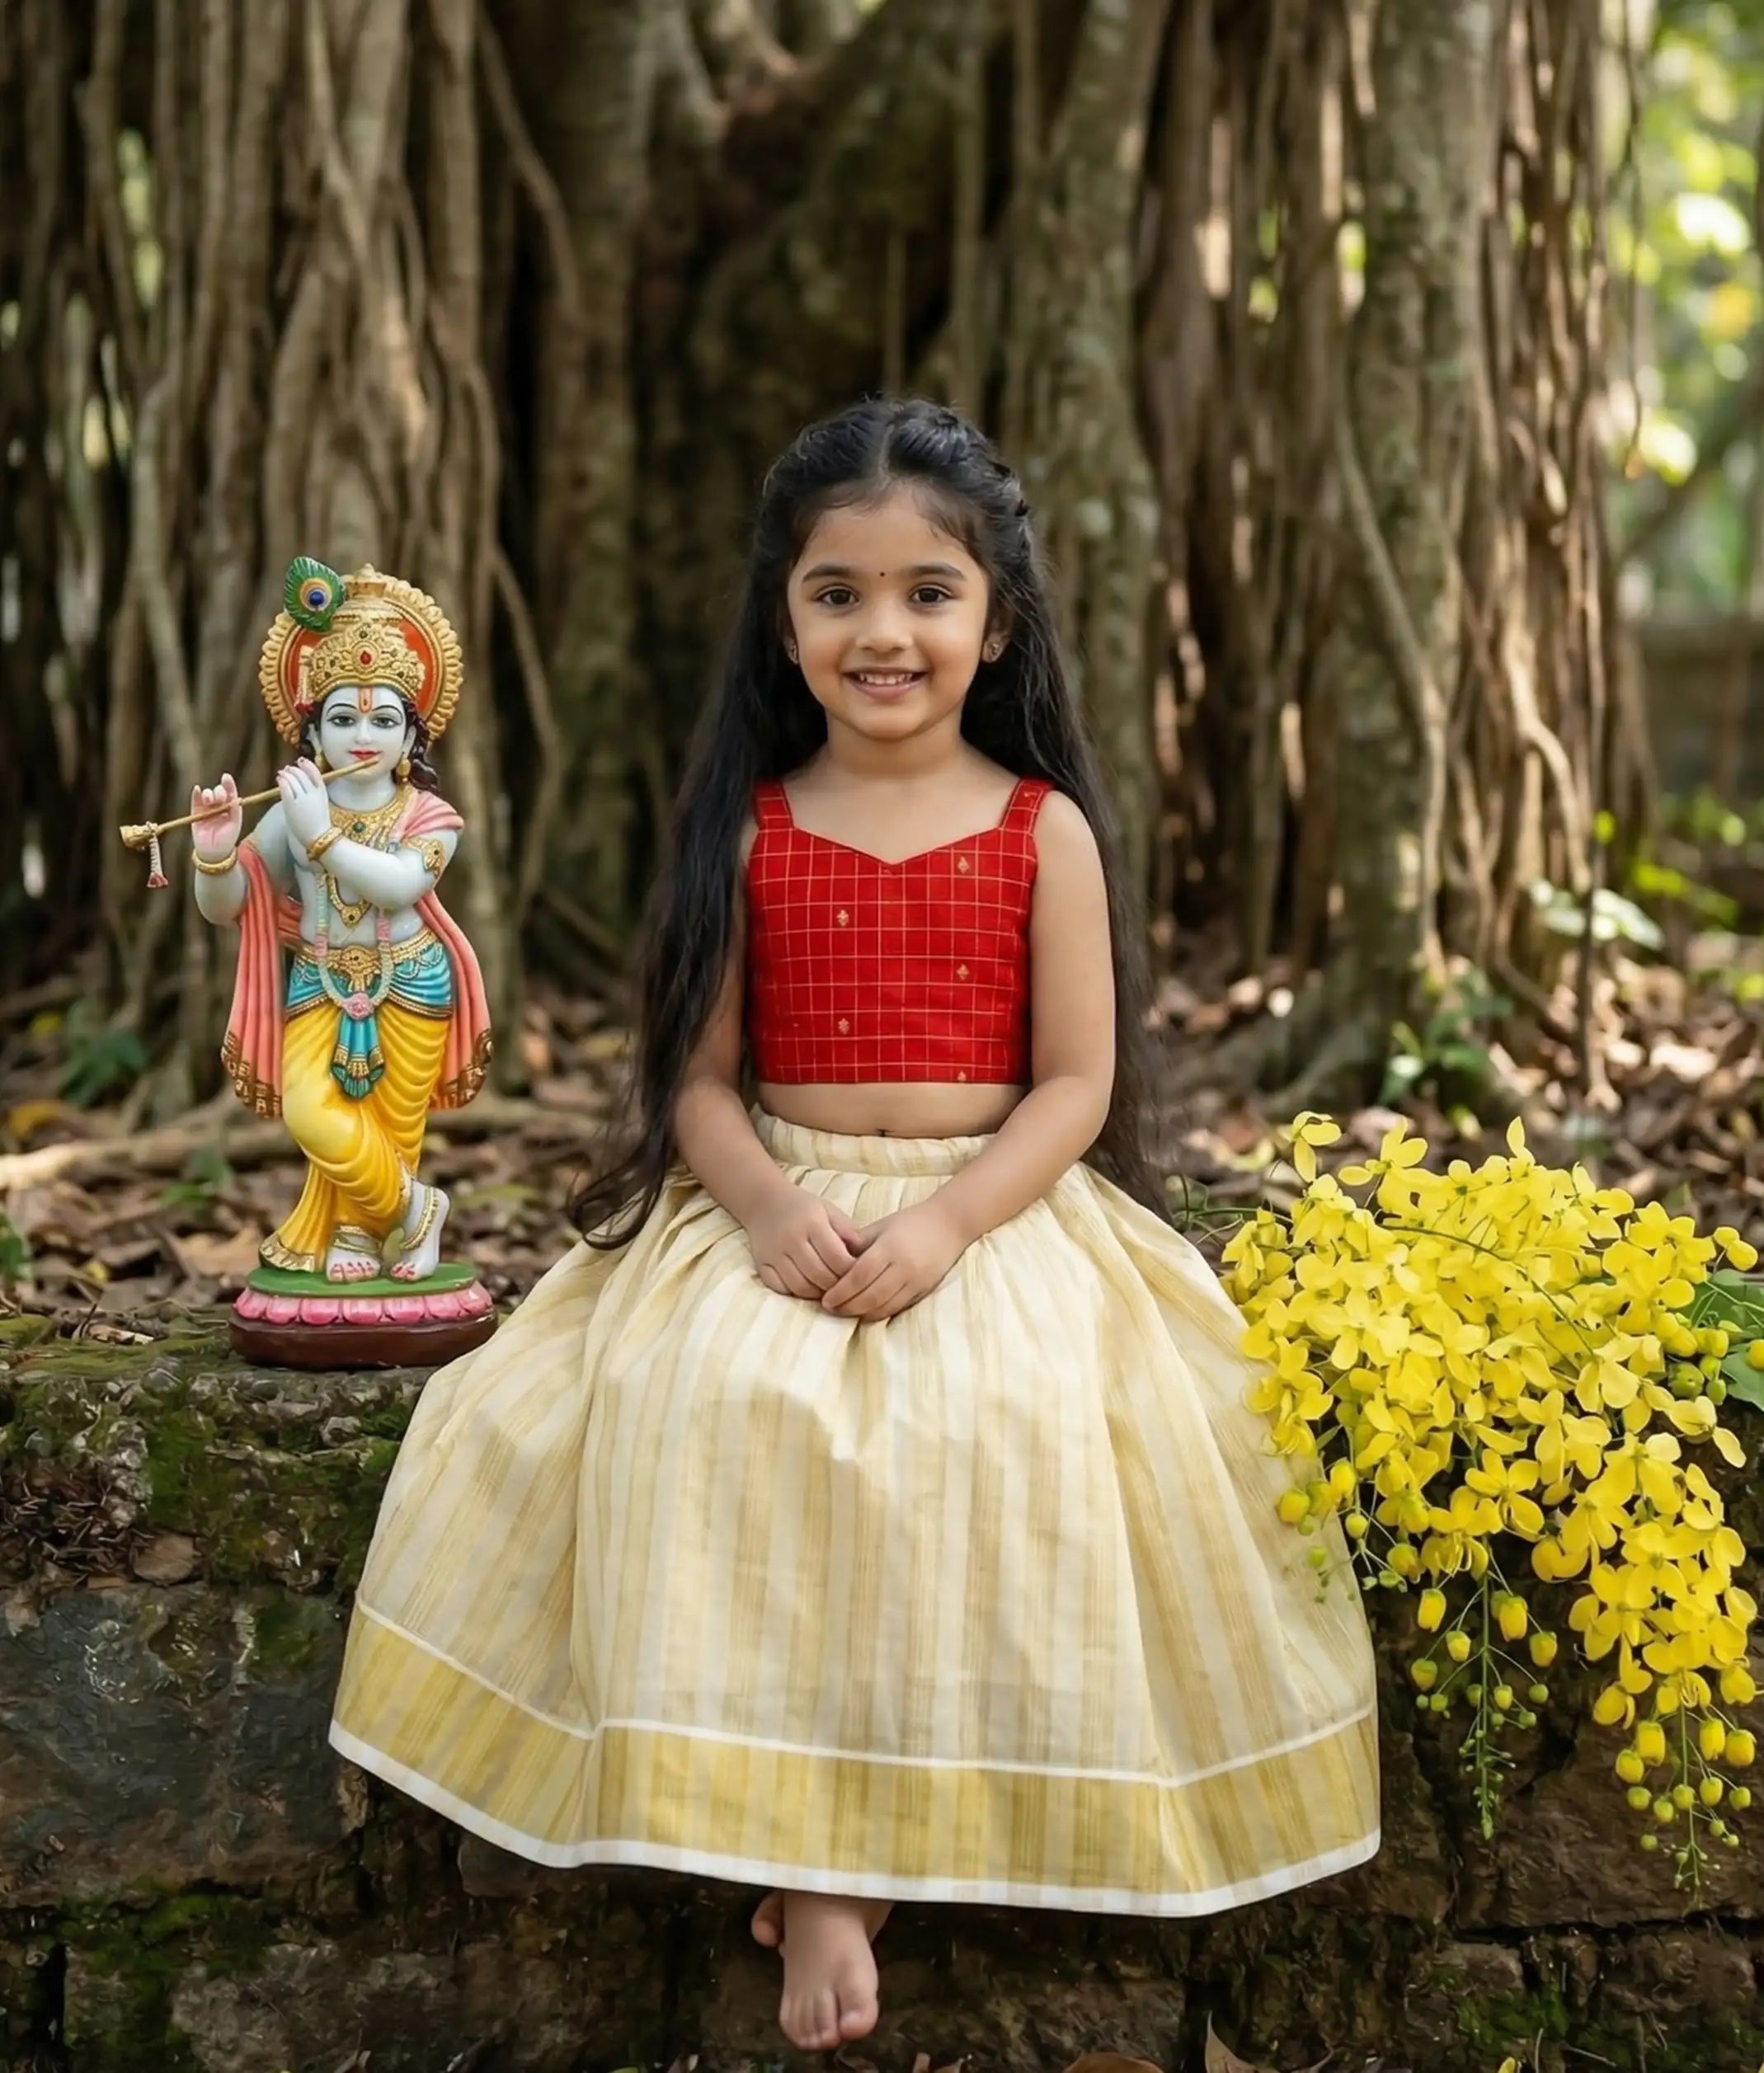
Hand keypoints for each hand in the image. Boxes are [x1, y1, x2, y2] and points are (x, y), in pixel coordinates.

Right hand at [189, 774, 242, 856]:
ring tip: (209, 799)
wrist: (213, 853)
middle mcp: (219, 807)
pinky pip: (195, 801)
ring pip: (207, 795)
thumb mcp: (235, 824)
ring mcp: (207, 810)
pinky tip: (197, 790)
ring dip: (208, 794)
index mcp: (231, 809)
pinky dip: (196, 794)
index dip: (228, 784)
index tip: (226, 777)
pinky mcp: (196, 813)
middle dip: (219, 791)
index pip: (230, 793)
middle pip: (218, 792)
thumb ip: (235, 810)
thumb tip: (236, 798)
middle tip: (219, 797)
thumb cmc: (227, 840)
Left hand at [278, 758, 330, 848]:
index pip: (315, 772)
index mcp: (322, 792)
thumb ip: (312, 792)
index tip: (301, 761)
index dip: (307, 765)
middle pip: (301, 774)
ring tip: (281, 774)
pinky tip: (279, 779)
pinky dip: (282, 781)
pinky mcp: (291, 805)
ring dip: (286, 774)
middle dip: (293, 769)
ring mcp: (302, 798)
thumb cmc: (318, 824)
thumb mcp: (320, 804)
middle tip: (287, 769)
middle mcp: (313, 793)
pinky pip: (285, 787)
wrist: (318, 838)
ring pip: (292, 779)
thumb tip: (297, 780)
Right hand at [746, 1185, 867, 1300]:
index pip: (836, 1257)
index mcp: (812, 1223)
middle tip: (845, 1288)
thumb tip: (865, 1255)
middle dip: (836, 1286)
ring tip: (827, 1290)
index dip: (850, 1272)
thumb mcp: (829, 1210)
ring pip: (800, 1286)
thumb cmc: (803, 1208)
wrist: (764, 1202)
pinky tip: (806, 1286)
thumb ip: (847, 1231)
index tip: (857, 1275)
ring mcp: (774, 1253)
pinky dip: (795, 1292)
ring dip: (817, 1293)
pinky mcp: (761, 1264)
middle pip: (819, 1275)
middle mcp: (791, 1238)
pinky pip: (780, 1288)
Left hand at [822, 1199, 968, 1320]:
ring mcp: (916, 1281)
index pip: (860, 1276)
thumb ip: (858, 1244)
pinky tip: (866, 1311)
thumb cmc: (911, 1222)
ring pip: (884, 1307)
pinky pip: (897, 1308)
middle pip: (870, 1295)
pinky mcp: (924, 1291)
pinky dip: (879, 1313)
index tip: (826, 1299)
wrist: (949, 1225)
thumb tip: (832, 1262)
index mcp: (890, 1247)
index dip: (841, 1291)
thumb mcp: (881, 1226)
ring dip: (861, 1313)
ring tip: (845, 1311)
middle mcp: (904, 1267)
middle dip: (847, 1306)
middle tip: (831, 1309)